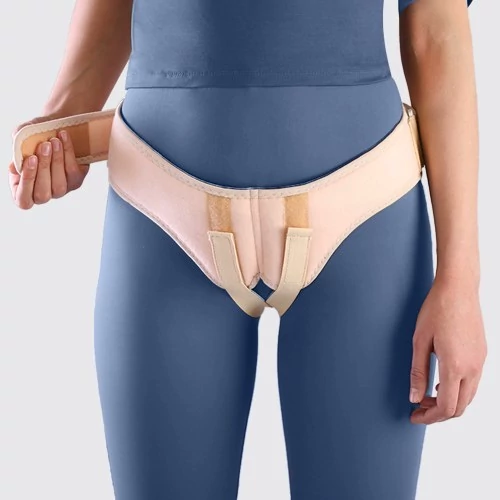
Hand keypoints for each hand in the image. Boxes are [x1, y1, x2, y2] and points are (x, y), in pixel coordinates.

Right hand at [8, 115, 89, 209]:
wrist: (55, 141)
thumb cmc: (33, 145)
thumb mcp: (21, 146)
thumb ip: (17, 151)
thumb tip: (16, 157)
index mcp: (24, 192)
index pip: (23, 200)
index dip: (27, 181)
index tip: (31, 159)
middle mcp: (43, 196)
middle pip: (43, 193)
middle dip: (44, 167)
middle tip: (44, 145)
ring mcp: (60, 191)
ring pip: (59, 184)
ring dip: (57, 160)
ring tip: (54, 141)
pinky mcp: (75, 182)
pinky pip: (73, 172)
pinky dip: (68, 153)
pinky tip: (63, 138)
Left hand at [409, 275, 486, 423]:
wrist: (458, 289)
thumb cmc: (436, 310)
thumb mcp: (419, 341)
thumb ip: (417, 372)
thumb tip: (414, 397)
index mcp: (456, 366)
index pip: (446, 407)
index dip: (429, 417)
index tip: (414, 416)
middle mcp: (473, 368)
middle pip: (460, 407)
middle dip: (438, 413)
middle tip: (418, 408)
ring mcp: (481, 361)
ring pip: (468, 396)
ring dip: (448, 402)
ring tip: (426, 395)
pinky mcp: (482, 354)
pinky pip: (473, 383)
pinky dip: (457, 390)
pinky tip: (441, 382)